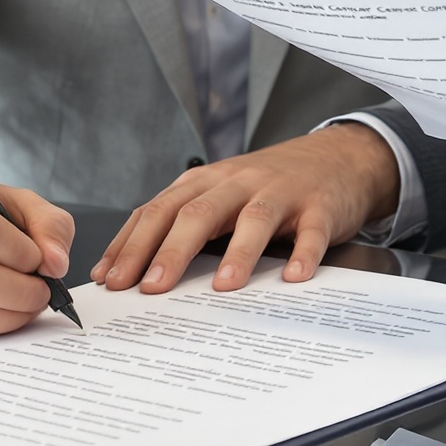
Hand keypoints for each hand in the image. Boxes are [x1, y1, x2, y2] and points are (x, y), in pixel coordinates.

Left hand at [93, 124, 397, 294]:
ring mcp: (281, 192)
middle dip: (170, 251)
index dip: (132, 244)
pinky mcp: (319, 207)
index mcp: (206, 182)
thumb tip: (124, 270)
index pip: (159, 211)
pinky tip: (294, 276)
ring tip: (222, 287)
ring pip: (254, 219)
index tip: (109, 281)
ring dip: (237, 253)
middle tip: (150, 289)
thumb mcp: (217, 194)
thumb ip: (177, 224)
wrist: (335, 157)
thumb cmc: (267, 184)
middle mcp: (238, 182)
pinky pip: (311, 232)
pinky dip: (303, 254)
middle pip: (198, 214)